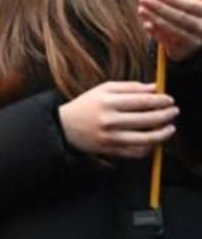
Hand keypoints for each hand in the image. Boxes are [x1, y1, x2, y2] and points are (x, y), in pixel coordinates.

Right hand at [58, 81, 176, 159]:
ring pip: (145, 139)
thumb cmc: (86, 105)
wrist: (64, 126)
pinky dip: (149, 147)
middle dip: (166, 115)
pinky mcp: (110, 150)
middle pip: (147, 119)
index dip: (160, 100)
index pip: (141, 101)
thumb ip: (130, 87)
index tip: (169, 99)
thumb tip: (155, 88)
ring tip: (170, 128)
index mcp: (107, 102)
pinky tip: (154, 140)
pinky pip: (136, 152)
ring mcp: (110, 137)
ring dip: (163, 134)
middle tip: (174, 111)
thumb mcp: (103, 89)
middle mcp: (109, 120)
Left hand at [139, 0, 201, 62]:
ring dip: (155, 18)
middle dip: (160, 8)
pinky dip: (157, 33)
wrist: (195, 40)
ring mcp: (195, 43)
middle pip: (181, 18)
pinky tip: (147, 24)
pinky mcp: (183, 53)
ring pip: (173, 30)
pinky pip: (168, 43)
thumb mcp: (193, 6)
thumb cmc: (191, 16)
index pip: (192, 6)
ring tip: (141, 9)